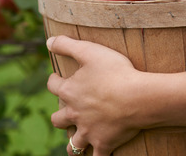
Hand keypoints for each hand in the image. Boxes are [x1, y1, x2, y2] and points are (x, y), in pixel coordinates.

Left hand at [46, 36, 143, 155]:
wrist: (137, 97)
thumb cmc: (115, 72)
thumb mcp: (90, 51)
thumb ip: (67, 44)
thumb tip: (48, 41)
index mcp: (70, 92)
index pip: (53, 86)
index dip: (53, 81)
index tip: (56, 78)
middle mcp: (75, 114)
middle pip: (58, 119)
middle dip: (60, 116)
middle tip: (67, 113)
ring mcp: (88, 131)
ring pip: (74, 144)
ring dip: (73, 142)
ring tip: (76, 141)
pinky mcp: (103, 143)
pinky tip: (96, 154)